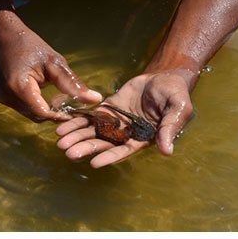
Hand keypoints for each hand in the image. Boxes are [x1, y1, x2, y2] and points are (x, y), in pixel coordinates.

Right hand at [0, 10, 101, 122]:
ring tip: (62, 101)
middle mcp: (8, 96)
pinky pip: (26, 108)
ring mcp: (4, 99)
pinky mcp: (4, 98)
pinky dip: (38, 106)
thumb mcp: (54, 62)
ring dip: (47, 111)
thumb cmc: (29, 45)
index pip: (43, 113)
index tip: (76, 112)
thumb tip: (96, 99)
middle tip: (73, 107)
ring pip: (32, 114)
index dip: (60, 115)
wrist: (2, 35)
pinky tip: (49, 97)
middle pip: (38, 116)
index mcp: (19, 87)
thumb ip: (73, 83)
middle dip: (55, 114)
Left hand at [56, 71, 194, 166]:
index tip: (94, 162)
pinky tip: (62, 125)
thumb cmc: (175, 94)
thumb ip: (170, 129)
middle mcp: (127, 134)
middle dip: (86, 147)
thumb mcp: (178, 109)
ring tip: (59, 141)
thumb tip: (167, 151)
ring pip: (94, 132)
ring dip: (77, 136)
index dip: (109, 156)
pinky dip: (77, 121)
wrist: (165, 76)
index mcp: (143, 138)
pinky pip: (91, 117)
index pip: (124, 151)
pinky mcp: (109, 109)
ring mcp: (117, 122)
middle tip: (68, 152)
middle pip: (103, 144)